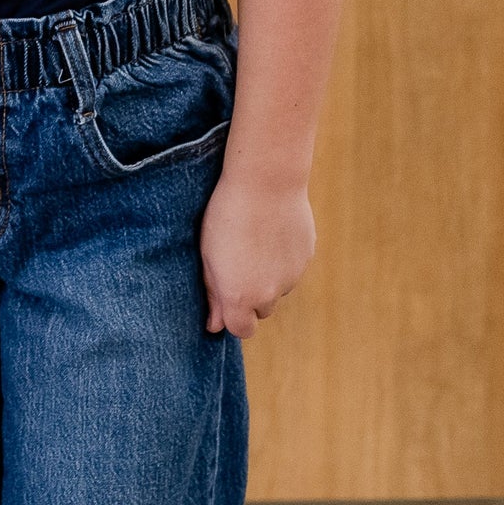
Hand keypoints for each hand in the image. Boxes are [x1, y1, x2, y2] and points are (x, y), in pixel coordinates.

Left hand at [201, 168, 313, 336]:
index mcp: (240, 296)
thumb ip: (213, 293)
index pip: (241, 330)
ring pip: (278, 288)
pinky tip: (270, 231)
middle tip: (236, 261)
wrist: (265, 183)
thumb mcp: (207, 253)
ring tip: (253, 240)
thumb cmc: (225, 215)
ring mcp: (291, 278)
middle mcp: (269, 294)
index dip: (233, 317)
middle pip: (261, 310)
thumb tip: (213, 327)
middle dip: (250, 295)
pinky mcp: (305, 259)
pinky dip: (282, 259)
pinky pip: (292, 268)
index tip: (225, 296)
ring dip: (267, 276)